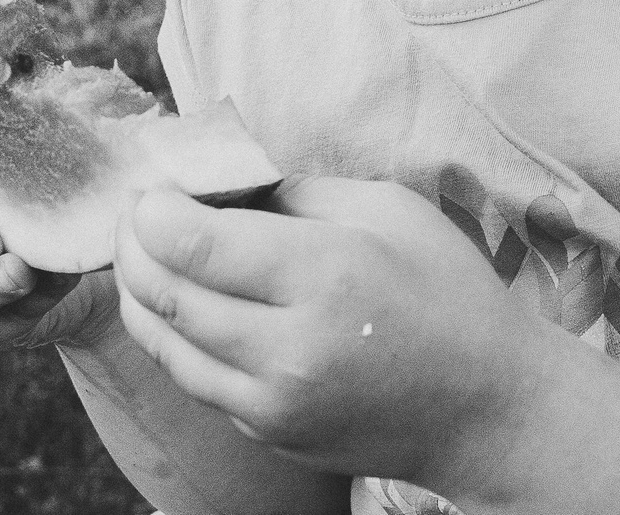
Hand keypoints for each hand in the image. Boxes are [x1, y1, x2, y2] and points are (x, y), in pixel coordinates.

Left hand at [112, 176, 537, 488]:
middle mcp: (288, 349)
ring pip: (165, 344)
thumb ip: (294, 193)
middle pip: (163, 294)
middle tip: (135, 212)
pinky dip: (176, 336)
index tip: (151, 183)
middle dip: (131, 245)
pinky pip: (196, 379)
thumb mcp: (386, 210)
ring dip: (139, 293)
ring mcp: (273, 404)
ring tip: (143, 252)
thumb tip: (218, 183)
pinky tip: (185, 302)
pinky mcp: (268, 435)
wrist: (488, 410)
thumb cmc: (448, 294)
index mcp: (323, 275)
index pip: (192, 242)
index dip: (150, 209)